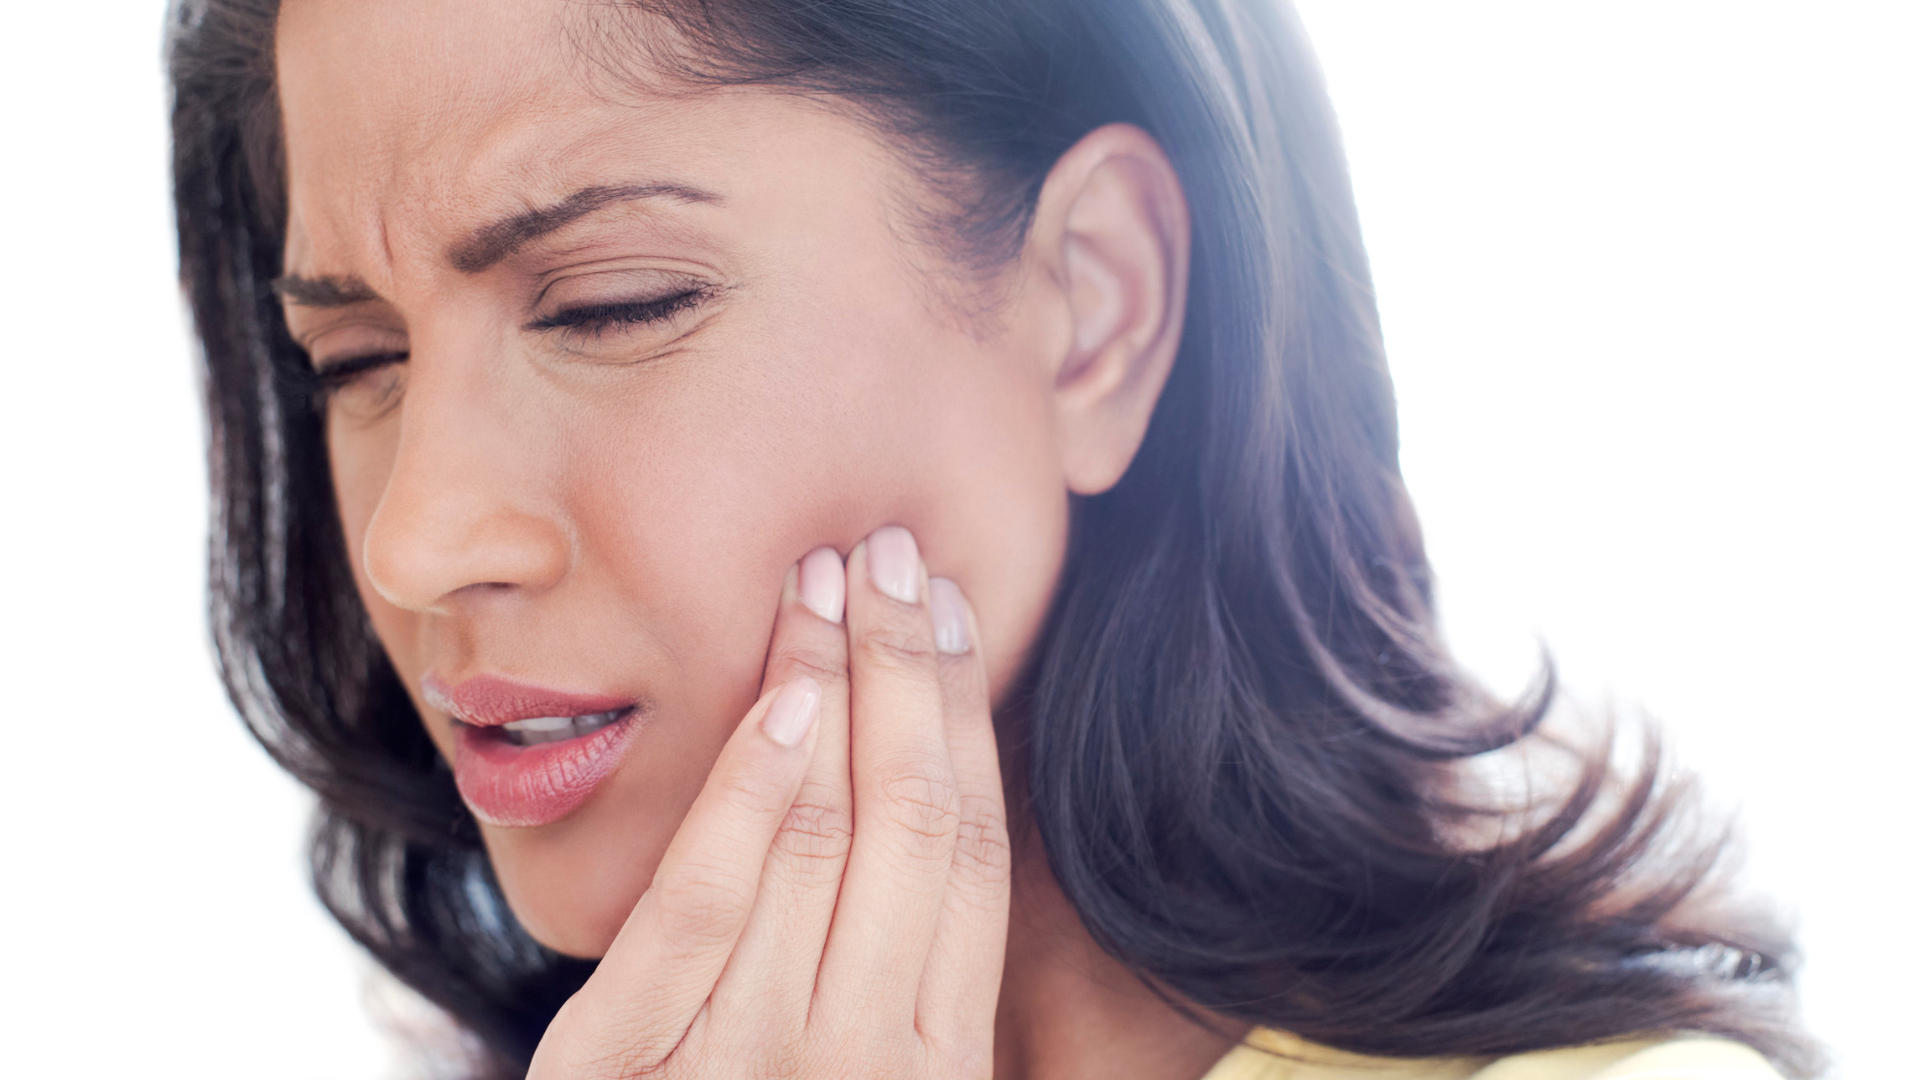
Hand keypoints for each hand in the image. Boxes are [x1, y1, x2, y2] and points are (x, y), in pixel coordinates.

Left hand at [528, 526, 1010, 1078]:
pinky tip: (776, 704)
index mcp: (942, 1068)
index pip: (968, 852)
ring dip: (831, 693)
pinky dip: (746, 802)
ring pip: (818, 842)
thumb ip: (906, 986)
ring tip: (832, 579)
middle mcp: (869, 1069)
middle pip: (910, 821)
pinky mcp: (618, 1077)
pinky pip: (699, 912)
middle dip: (906, 669)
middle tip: (898, 549)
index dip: (964, 717)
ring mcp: (746, 1072)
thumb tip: (936, 813)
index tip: (951, 611)